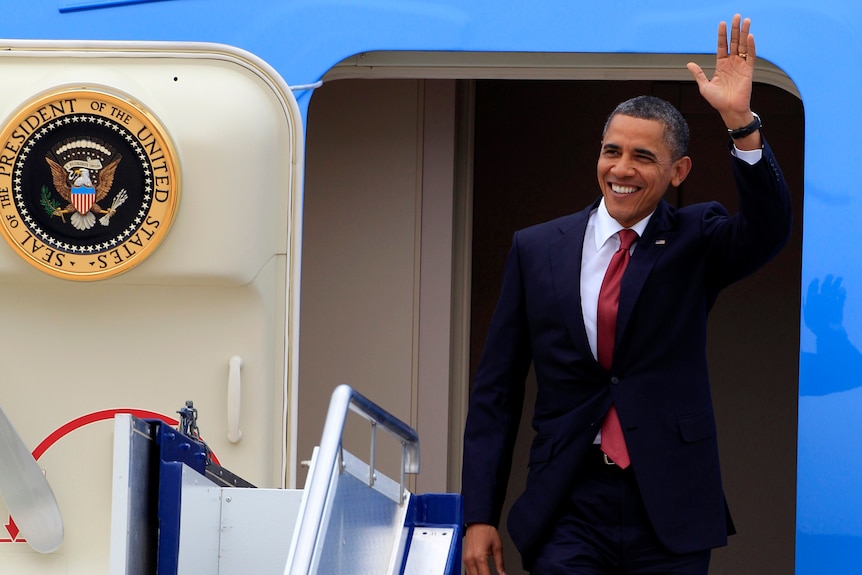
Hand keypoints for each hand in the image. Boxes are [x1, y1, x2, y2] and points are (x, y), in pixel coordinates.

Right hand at [463, 523, 506, 574]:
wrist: (477, 521)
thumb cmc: (486, 530)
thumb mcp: (497, 546)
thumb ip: (500, 563)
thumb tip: (503, 573)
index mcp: (479, 557)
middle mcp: (470, 559)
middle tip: (490, 574)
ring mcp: (465, 559)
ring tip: (485, 574)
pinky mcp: (464, 558)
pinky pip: (468, 571)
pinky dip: (474, 574)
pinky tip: (480, 573)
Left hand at [687, 14, 757, 137]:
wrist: (729, 110)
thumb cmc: (717, 101)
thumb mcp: (704, 86)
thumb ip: (698, 74)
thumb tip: (689, 63)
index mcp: (721, 65)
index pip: (722, 46)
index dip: (722, 35)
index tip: (722, 23)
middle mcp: (732, 63)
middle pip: (734, 42)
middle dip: (735, 29)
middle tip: (736, 16)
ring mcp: (741, 65)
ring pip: (743, 46)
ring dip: (744, 33)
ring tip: (746, 21)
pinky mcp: (748, 71)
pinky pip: (750, 56)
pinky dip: (750, 46)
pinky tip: (749, 37)